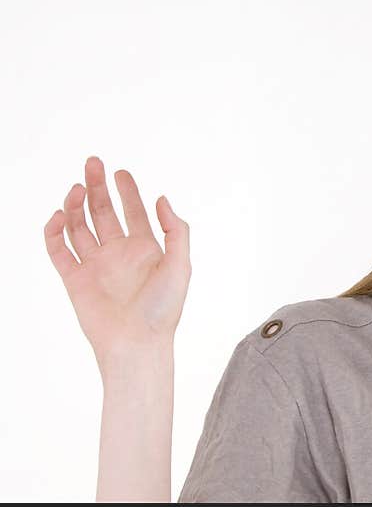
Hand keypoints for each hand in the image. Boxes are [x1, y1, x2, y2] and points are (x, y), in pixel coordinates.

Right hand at [44, 156, 190, 383]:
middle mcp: (119, 253)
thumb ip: (176, 231)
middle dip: (97, 187)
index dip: (127, 191)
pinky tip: (60, 216)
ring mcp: (96, 265)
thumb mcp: (181, 265)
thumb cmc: (163, 309)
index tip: (120, 172)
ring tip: (76, 188)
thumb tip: (162, 199)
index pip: (134, 212)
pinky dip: (55, 231)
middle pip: (104, 212)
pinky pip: (59, 250)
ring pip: (79, 226)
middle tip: (92, 163)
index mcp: (146, 249)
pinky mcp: (75, 279)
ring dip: (75, 205)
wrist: (137, 343)